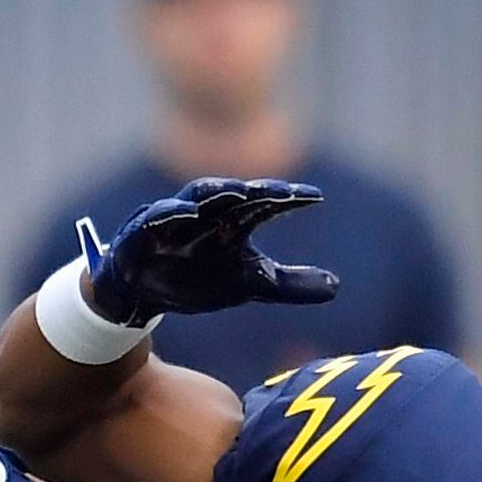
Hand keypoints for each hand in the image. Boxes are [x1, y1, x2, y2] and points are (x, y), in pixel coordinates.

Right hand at [75, 177, 341, 325]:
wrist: (144, 291)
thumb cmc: (198, 278)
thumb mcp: (249, 284)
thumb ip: (289, 285)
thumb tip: (337, 287)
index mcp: (235, 222)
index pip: (267, 205)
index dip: (290, 200)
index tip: (316, 198)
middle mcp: (209, 214)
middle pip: (236, 196)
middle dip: (256, 190)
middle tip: (280, 189)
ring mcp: (176, 220)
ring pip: (196, 198)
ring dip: (215, 191)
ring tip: (235, 190)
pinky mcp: (144, 231)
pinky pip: (156, 218)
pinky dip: (169, 213)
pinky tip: (184, 212)